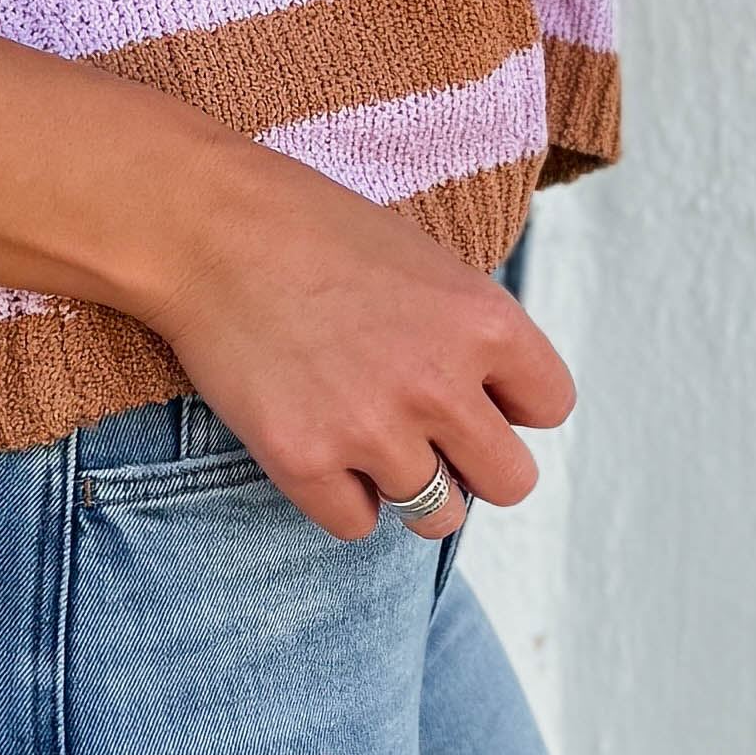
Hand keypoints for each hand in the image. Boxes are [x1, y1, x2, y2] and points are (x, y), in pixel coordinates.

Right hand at [0, 31, 571, 543]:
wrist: (206, 228)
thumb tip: (496, 411)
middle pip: (510, 482)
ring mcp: (371, 430)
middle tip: (427, 435)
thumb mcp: (428, 264)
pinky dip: (340, 499)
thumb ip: (471, 337)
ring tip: (365, 438)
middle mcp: (440, 384)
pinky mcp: (303, 462)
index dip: (509, 402)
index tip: (471, 389)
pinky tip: (316, 447)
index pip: (549, 408)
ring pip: (436, 515)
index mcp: (485, 323)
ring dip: (408, 487)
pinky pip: (356, 526)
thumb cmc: (313, 233)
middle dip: (473, 464)